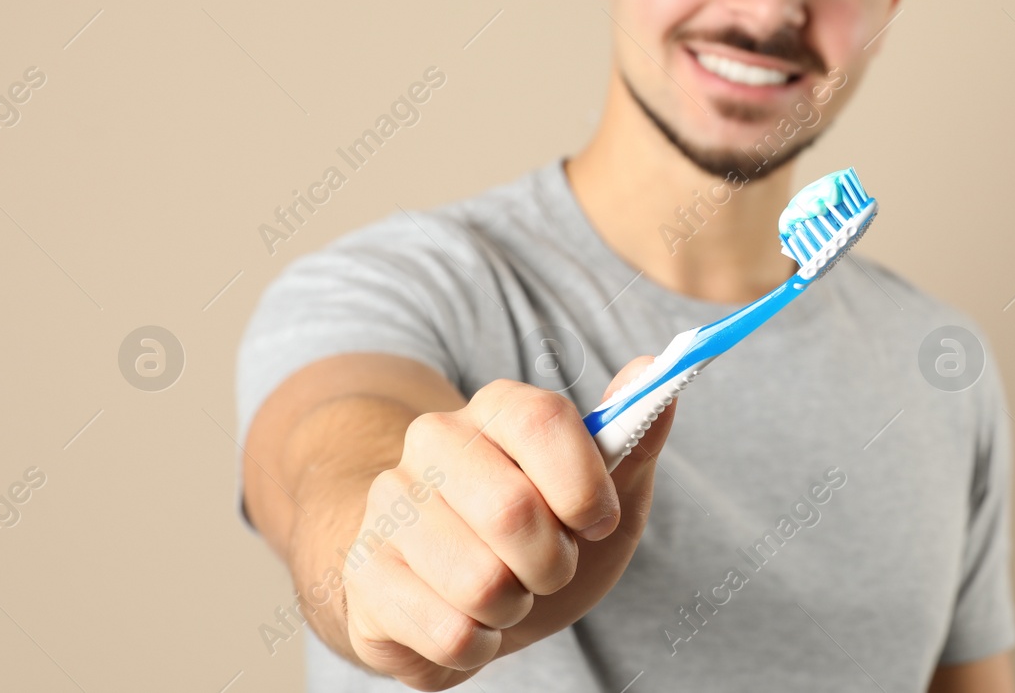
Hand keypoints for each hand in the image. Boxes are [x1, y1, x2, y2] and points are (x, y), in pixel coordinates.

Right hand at [341, 356, 677, 688]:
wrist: (452, 594)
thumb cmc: (538, 538)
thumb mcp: (603, 494)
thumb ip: (633, 437)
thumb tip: (652, 369)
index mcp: (497, 408)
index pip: (543, 419)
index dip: (585, 485)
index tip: (598, 522)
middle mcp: (434, 442)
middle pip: (513, 509)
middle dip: (553, 563)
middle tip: (549, 568)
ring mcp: (390, 505)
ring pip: (481, 583)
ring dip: (514, 607)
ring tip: (505, 593)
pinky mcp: (361, 573)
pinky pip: (448, 633)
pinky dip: (479, 645)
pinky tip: (468, 622)